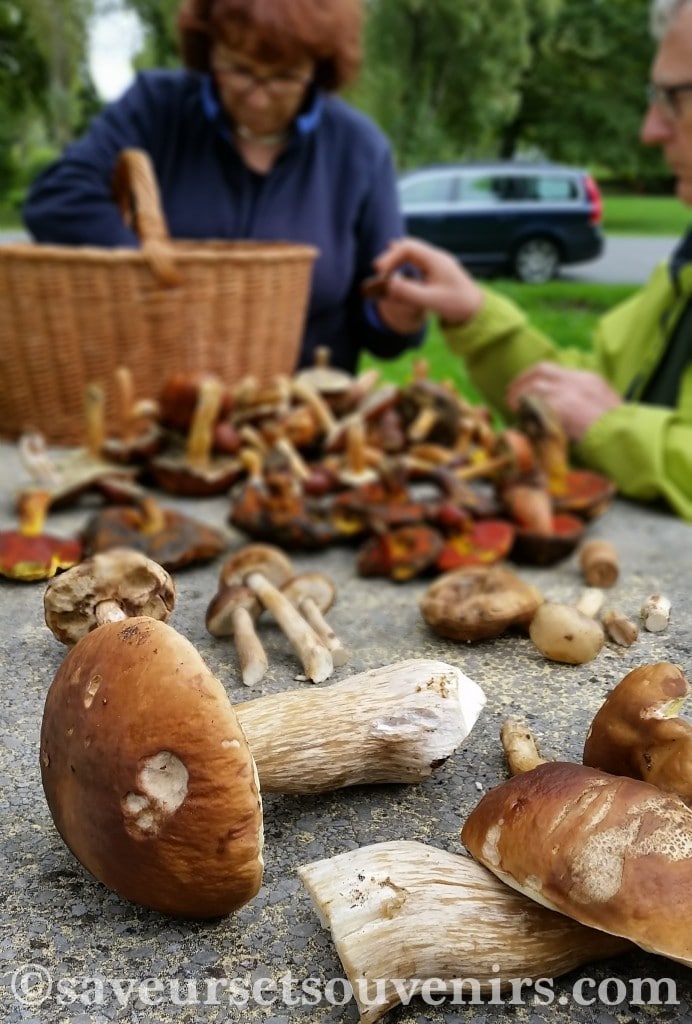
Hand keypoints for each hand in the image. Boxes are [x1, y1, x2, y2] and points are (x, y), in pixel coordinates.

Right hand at [371, 237, 484, 324]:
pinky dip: (404, 262)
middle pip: (409, 247)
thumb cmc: (457, 304)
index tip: (381, 271)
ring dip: (397, 258)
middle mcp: (436, 257)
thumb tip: (389, 283)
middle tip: (377, 268)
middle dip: (391, 256)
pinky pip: (417, 261)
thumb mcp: (432, 300)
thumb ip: (409, 292)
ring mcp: (437, 263)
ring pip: (412, 253)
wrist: (476, 310)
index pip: (408, 248)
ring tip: (382, 267)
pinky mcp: (436, 271)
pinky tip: (396, 266)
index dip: (391, 257)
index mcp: (436, 260)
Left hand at [506, 362, 621, 441]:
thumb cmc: (617, 431)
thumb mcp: (604, 408)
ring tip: (514, 408)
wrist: (623, 436)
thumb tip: (561, 412)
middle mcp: (578, 380)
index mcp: (590, 379)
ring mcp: (569, 391)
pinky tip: (522, 417)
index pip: (555, 370)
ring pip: (535, 384)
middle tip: (512, 397)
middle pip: (542, 370)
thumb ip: (585, 403)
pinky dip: (526, 408)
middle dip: (522, 381)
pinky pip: (536, 402)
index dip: (536, 378)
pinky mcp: (562, 404)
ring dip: (521, 395)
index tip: (526, 388)